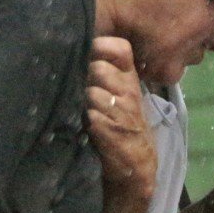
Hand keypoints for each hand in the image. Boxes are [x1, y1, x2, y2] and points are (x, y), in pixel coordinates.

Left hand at [87, 37, 155, 201]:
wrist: (135, 166)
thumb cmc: (123, 125)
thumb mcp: (120, 96)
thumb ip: (106, 75)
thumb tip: (77, 52)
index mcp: (130, 79)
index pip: (120, 48)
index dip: (102, 46)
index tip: (90, 54)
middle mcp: (128, 91)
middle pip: (99, 68)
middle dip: (86, 76)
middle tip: (84, 89)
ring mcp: (122, 111)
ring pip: (92, 92)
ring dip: (84, 101)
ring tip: (86, 111)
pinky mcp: (111, 131)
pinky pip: (91, 115)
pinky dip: (85, 119)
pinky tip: (88, 126)